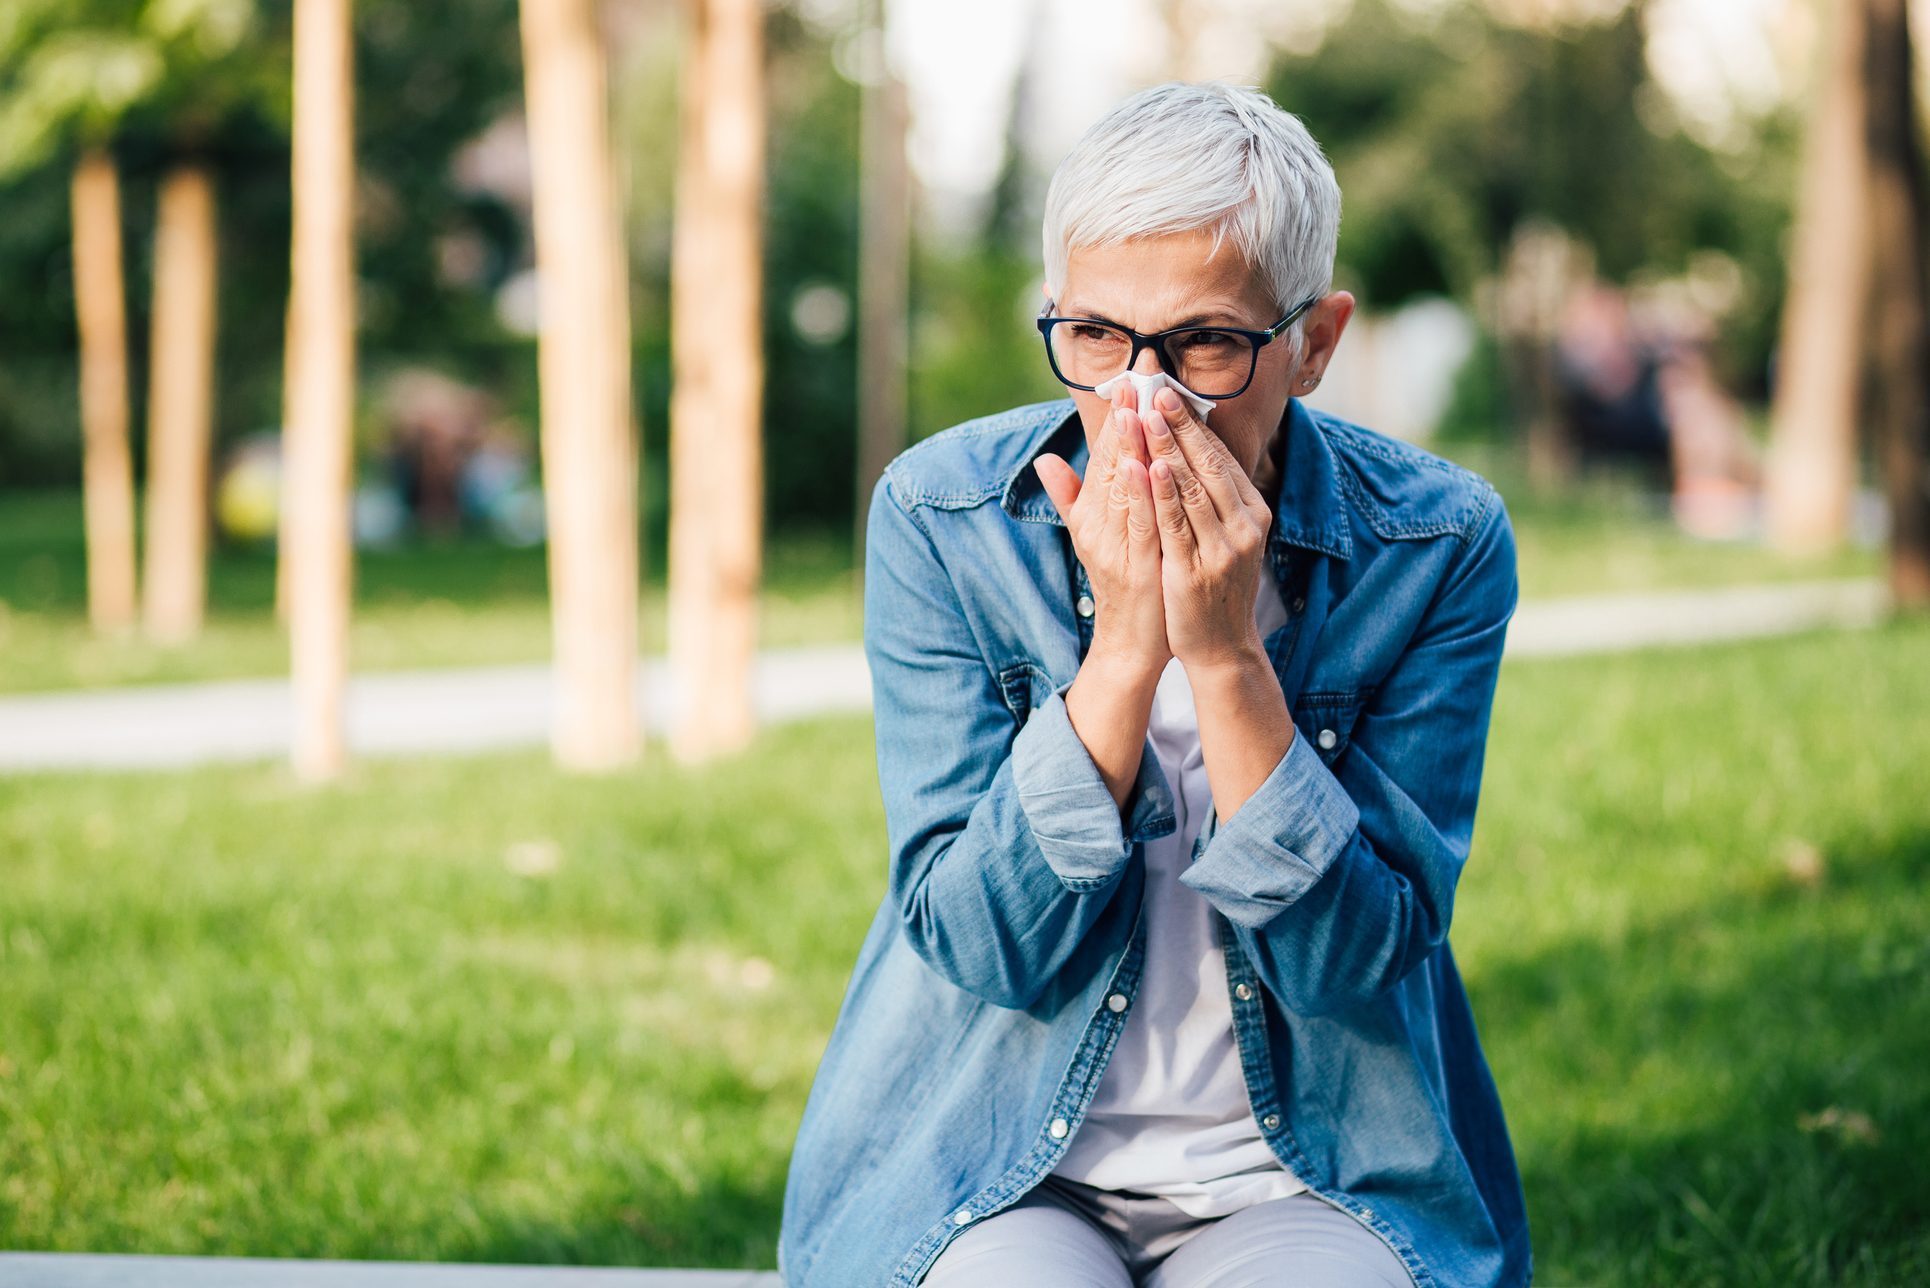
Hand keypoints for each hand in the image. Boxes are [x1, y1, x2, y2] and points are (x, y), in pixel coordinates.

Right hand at [1035, 384, 1169, 672]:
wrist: (1133, 643)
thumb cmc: (1123, 586)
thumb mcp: (1094, 538)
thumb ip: (1071, 497)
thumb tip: (1045, 460)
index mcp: (1092, 515)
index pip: (1104, 458)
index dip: (1116, 418)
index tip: (1128, 379)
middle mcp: (1098, 527)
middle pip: (1111, 464)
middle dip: (1123, 418)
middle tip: (1136, 375)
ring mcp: (1115, 547)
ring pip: (1122, 489)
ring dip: (1128, 447)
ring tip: (1135, 407)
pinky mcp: (1135, 568)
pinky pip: (1138, 525)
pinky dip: (1140, 494)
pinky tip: (1146, 465)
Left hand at [1141, 386, 1272, 670]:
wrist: (1221, 647)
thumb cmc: (1215, 586)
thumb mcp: (1224, 537)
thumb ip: (1211, 495)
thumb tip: (1188, 450)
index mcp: (1252, 511)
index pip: (1219, 456)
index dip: (1191, 421)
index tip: (1165, 388)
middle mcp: (1245, 525)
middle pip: (1208, 463)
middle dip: (1179, 422)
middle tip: (1154, 386)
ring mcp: (1224, 548)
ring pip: (1192, 488)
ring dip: (1166, 447)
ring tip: (1146, 414)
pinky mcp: (1197, 571)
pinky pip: (1177, 525)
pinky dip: (1163, 494)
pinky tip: (1148, 467)